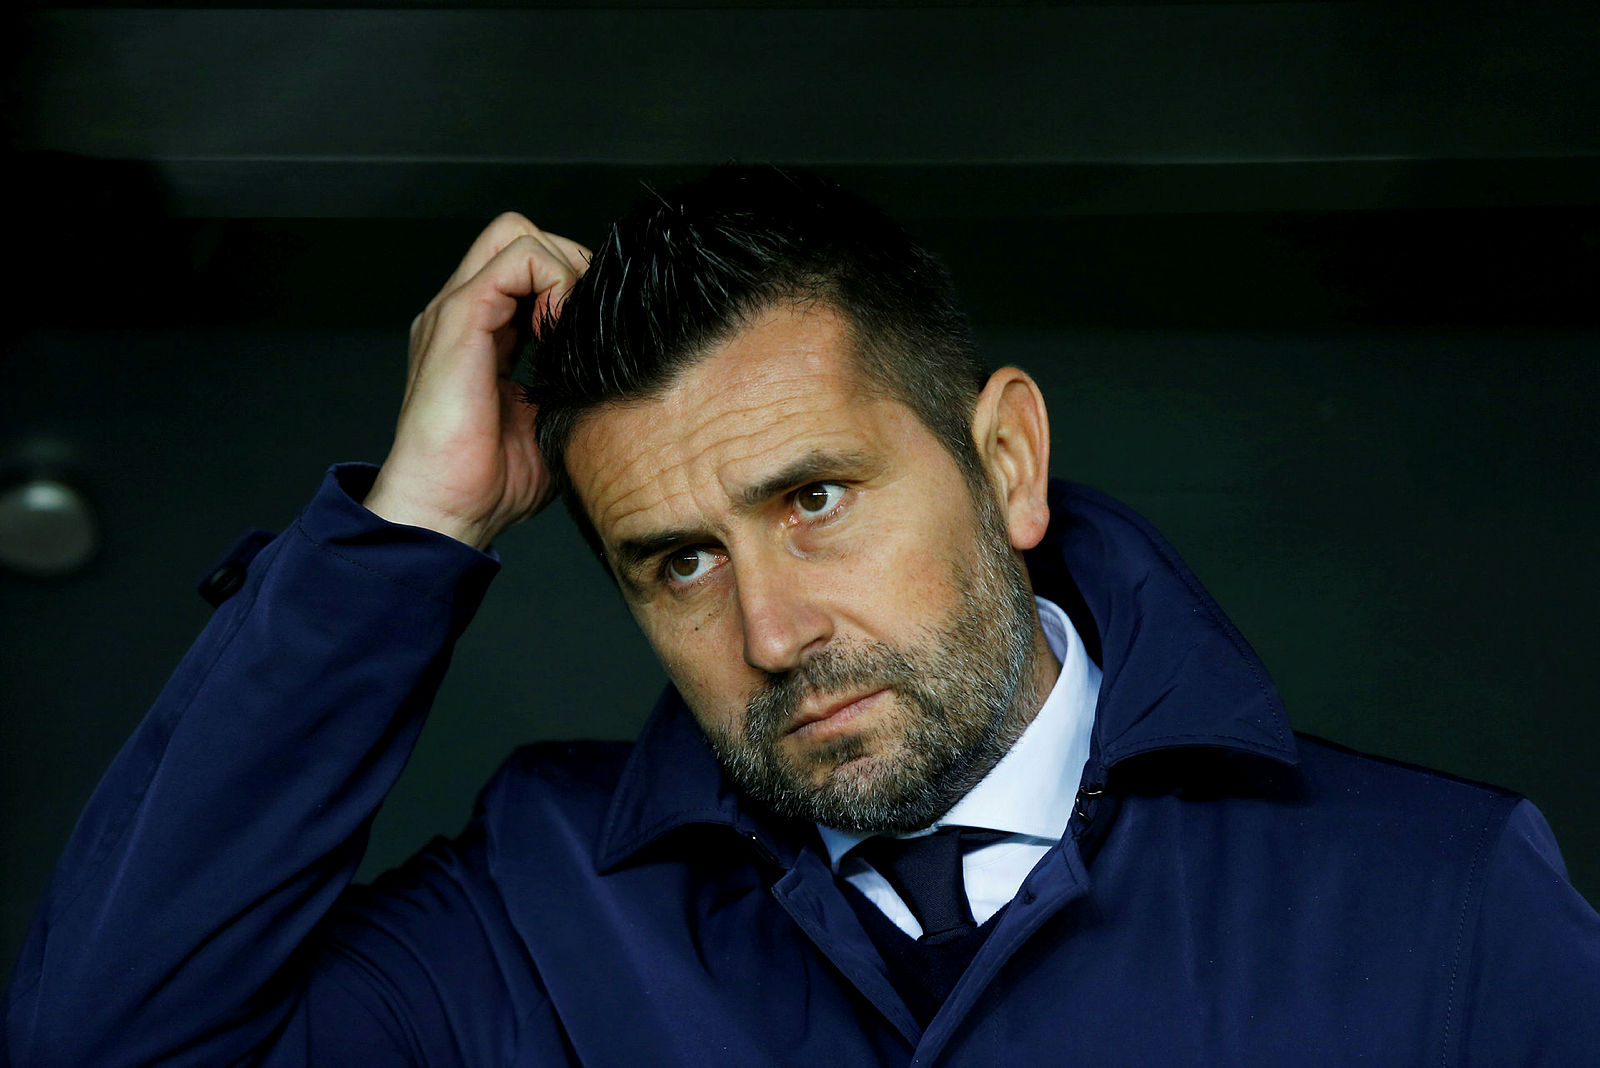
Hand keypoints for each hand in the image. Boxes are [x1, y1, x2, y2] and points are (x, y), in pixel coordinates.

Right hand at [365, 213, 589, 549]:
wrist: (447, 511)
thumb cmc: (491, 483)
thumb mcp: (548, 421)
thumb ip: (569, 382)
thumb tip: (612, 370)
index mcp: (480, 334)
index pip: (528, 266)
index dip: (570, 283)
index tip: (590, 333)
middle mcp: (464, 314)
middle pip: (519, 234)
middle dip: (568, 261)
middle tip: (585, 318)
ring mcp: (456, 311)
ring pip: (517, 234)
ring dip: (563, 269)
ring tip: (569, 326)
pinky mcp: (459, 319)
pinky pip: (516, 259)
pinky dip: (553, 280)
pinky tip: (556, 331)